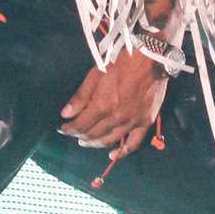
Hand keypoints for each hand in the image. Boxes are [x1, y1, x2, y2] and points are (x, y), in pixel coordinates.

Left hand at [63, 51, 169, 184]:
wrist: (152, 58)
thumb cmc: (121, 61)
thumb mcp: (96, 74)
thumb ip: (81, 96)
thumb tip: (66, 114)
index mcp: (102, 105)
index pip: (80, 125)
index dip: (69, 129)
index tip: (62, 128)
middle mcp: (116, 117)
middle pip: (93, 134)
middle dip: (80, 135)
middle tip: (74, 133)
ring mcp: (132, 122)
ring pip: (109, 140)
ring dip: (95, 143)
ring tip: (86, 141)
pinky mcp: (145, 122)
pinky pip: (133, 143)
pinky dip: (122, 152)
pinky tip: (112, 155)